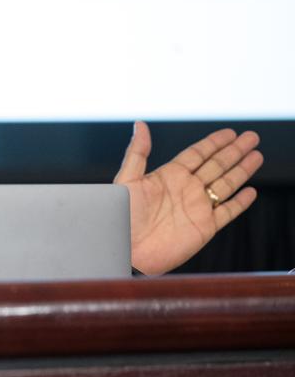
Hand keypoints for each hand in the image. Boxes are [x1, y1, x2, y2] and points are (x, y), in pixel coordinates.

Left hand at [115, 121, 262, 274]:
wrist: (126, 252)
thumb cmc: (120, 218)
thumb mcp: (126, 181)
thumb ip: (137, 153)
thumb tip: (140, 124)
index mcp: (168, 176)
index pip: (197, 154)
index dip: (214, 143)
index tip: (230, 133)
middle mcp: (185, 189)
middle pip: (216, 165)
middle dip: (234, 151)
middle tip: (252, 137)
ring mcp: (197, 208)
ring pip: (225, 184)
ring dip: (241, 170)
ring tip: (256, 155)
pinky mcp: (205, 227)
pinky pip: (227, 212)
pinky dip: (240, 202)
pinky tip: (250, 191)